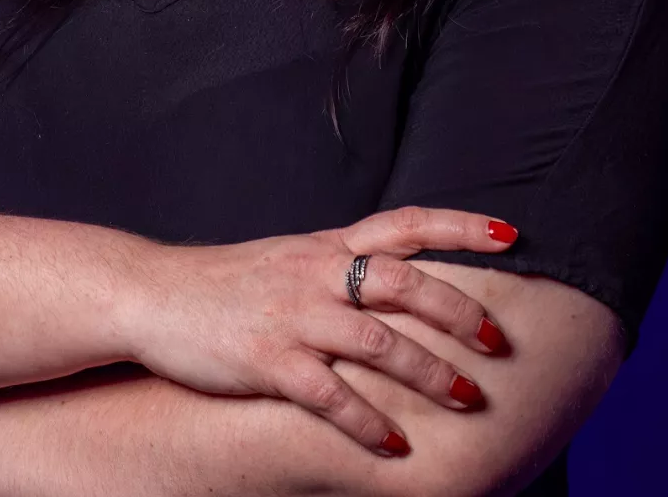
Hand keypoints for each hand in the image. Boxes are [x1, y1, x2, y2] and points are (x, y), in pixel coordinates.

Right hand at [122, 206, 519, 456]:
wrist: (157, 294)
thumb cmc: (233, 281)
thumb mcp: (293, 257)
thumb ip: (344, 263)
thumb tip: (404, 275)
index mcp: (328, 246)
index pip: (406, 222)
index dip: (460, 225)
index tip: (511, 233)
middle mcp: (318, 274)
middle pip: (402, 281)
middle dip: (458, 311)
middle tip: (501, 341)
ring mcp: (293, 317)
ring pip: (376, 341)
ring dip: (427, 372)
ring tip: (466, 399)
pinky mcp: (267, 360)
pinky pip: (328, 395)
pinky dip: (366, 421)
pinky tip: (395, 445)